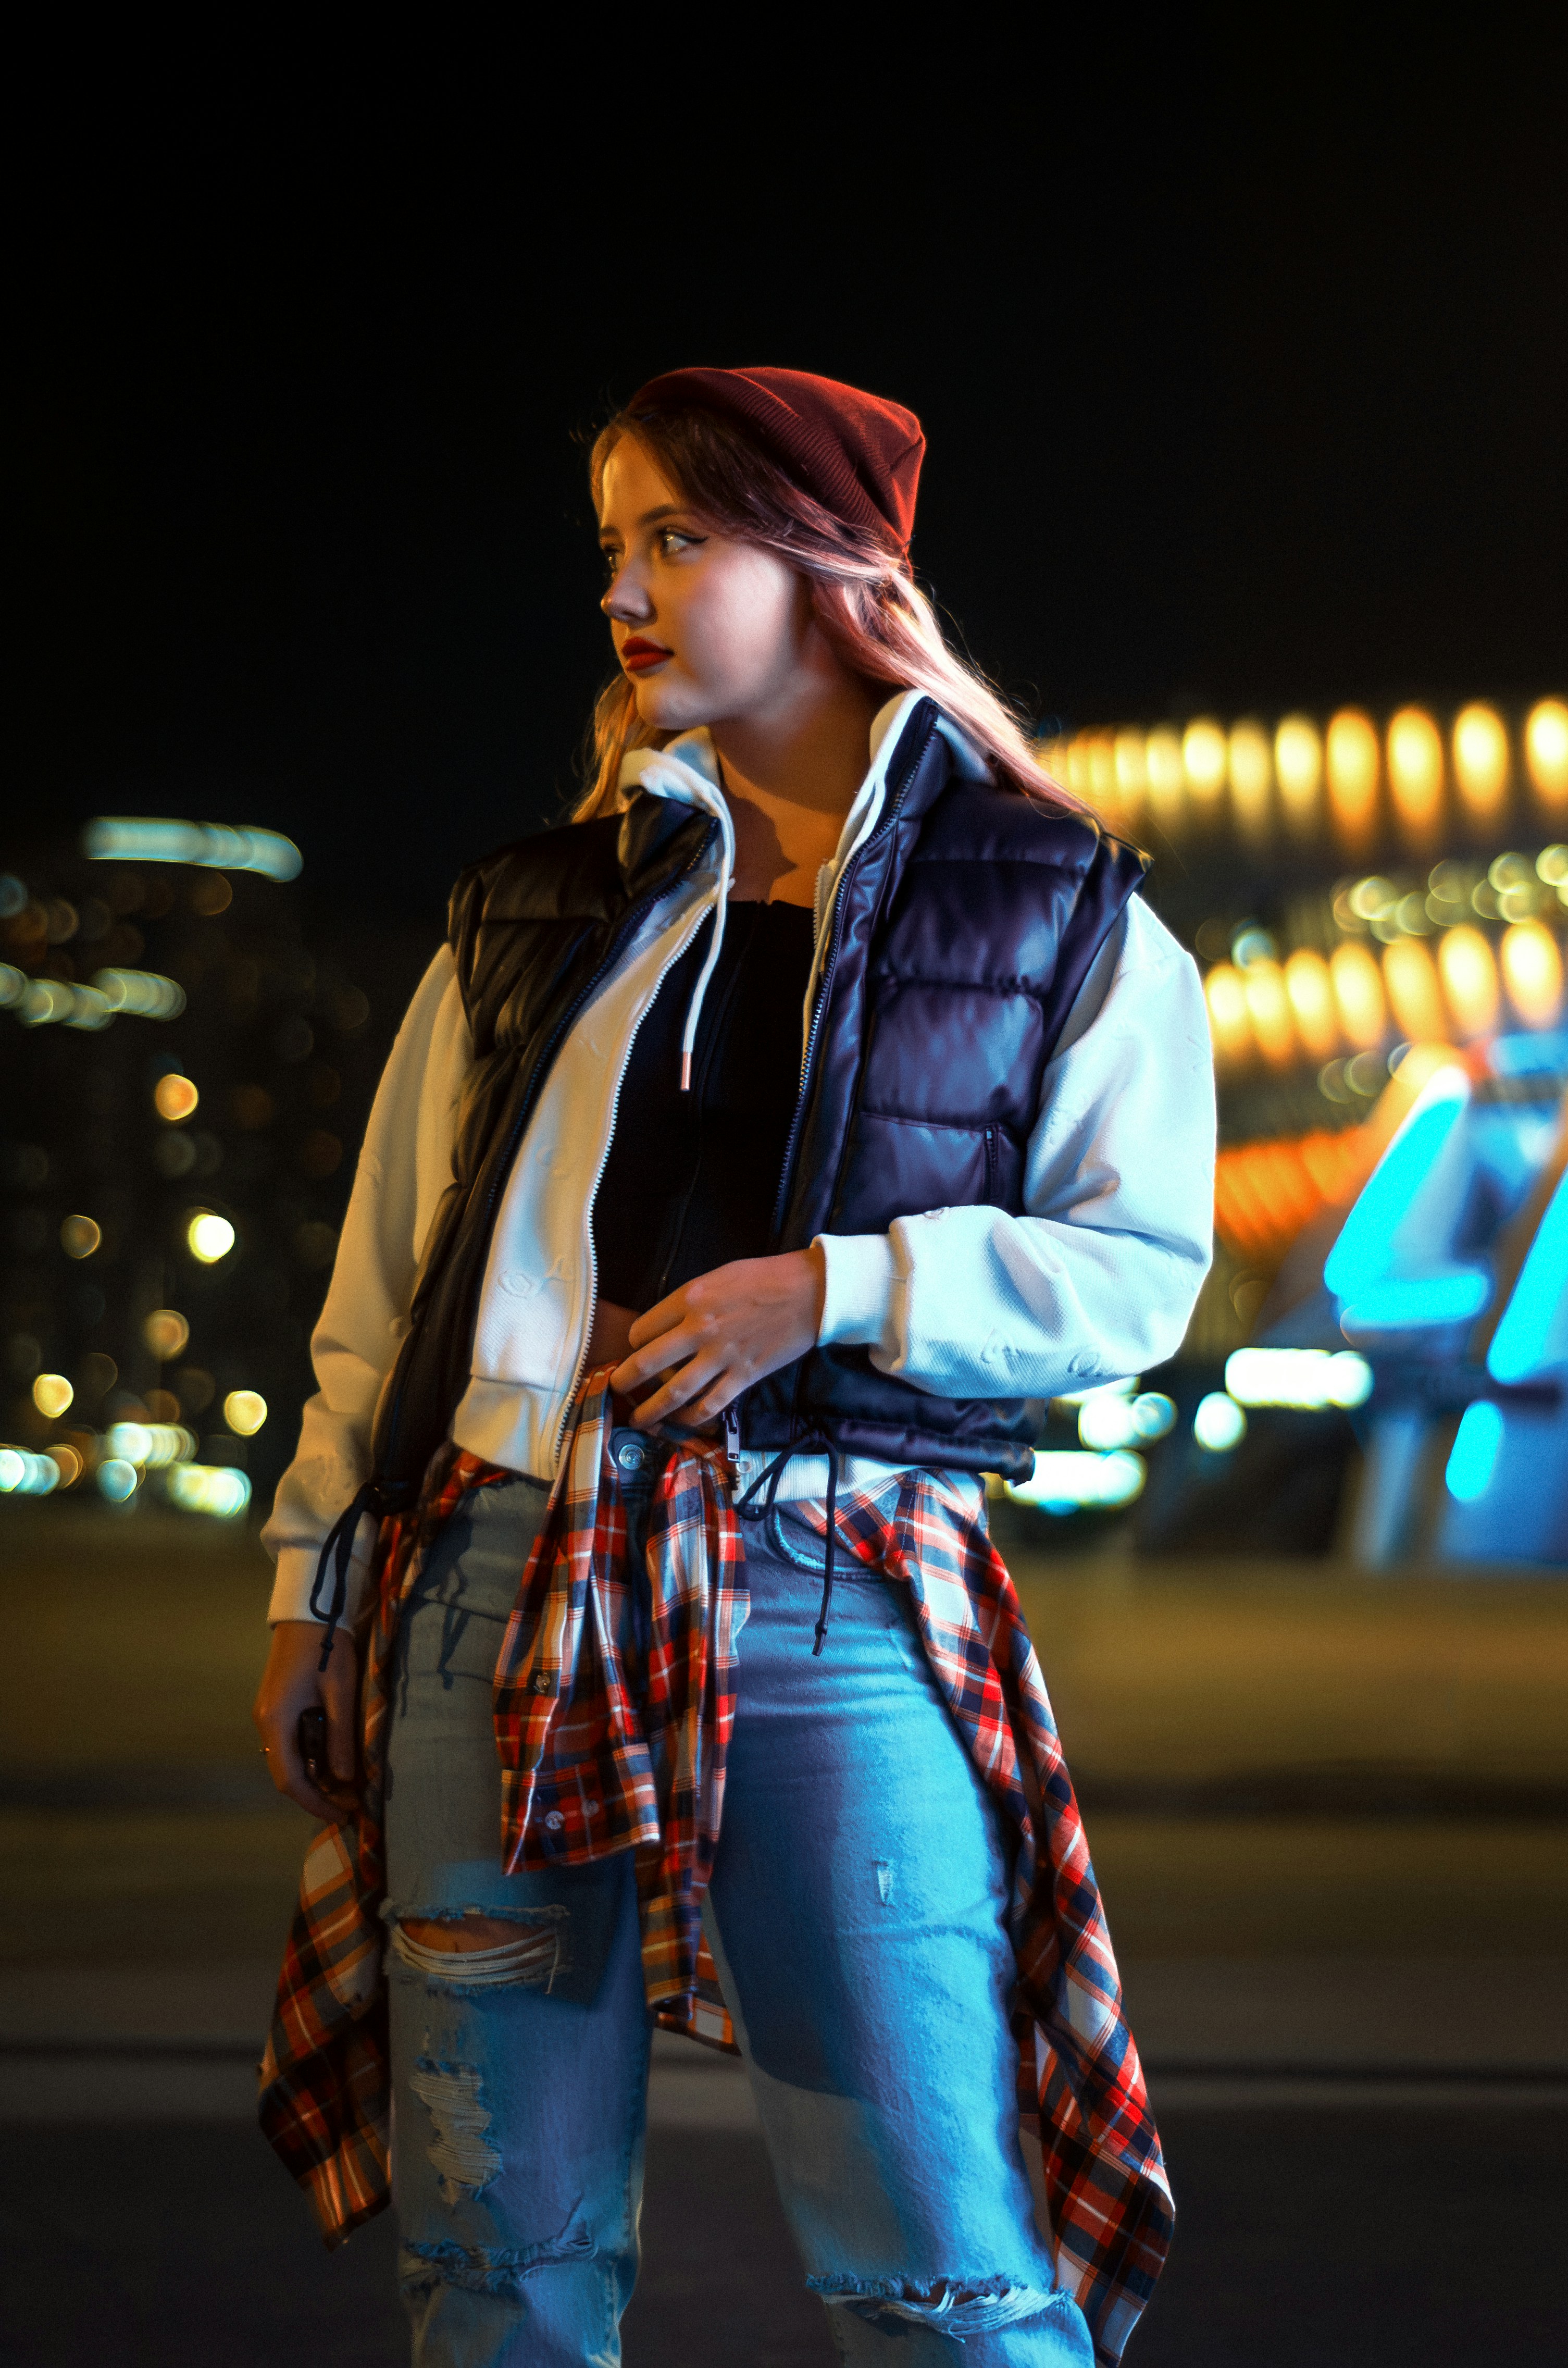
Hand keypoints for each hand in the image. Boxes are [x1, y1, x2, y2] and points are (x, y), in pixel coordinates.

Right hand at [253, 1621, 359, 1820]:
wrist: (310, 1613)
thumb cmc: (327, 1648)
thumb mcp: (339, 1692)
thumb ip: (339, 1736)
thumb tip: (343, 1779)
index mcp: (275, 1721)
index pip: (289, 1779)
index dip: (315, 1802)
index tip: (342, 1814)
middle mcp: (266, 1723)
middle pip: (285, 1773)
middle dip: (316, 1793)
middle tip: (350, 1803)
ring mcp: (269, 1714)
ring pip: (287, 1759)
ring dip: (314, 1776)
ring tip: (346, 1786)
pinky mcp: (277, 1706)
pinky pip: (290, 1743)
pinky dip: (310, 1758)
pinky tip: (333, 1760)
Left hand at [609, 1247, 825, 1430]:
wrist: (810, 1292)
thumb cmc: (764, 1277)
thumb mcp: (718, 1276)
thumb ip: (689, 1302)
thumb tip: (667, 1327)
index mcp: (690, 1298)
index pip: (642, 1330)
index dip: (633, 1344)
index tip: (636, 1351)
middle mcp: (700, 1329)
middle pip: (647, 1363)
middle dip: (625, 1382)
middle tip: (616, 1390)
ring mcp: (722, 1356)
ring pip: (674, 1392)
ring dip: (650, 1410)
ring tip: (637, 1420)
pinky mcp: (744, 1376)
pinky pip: (710, 1405)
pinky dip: (691, 1419)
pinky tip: (680, 1422)